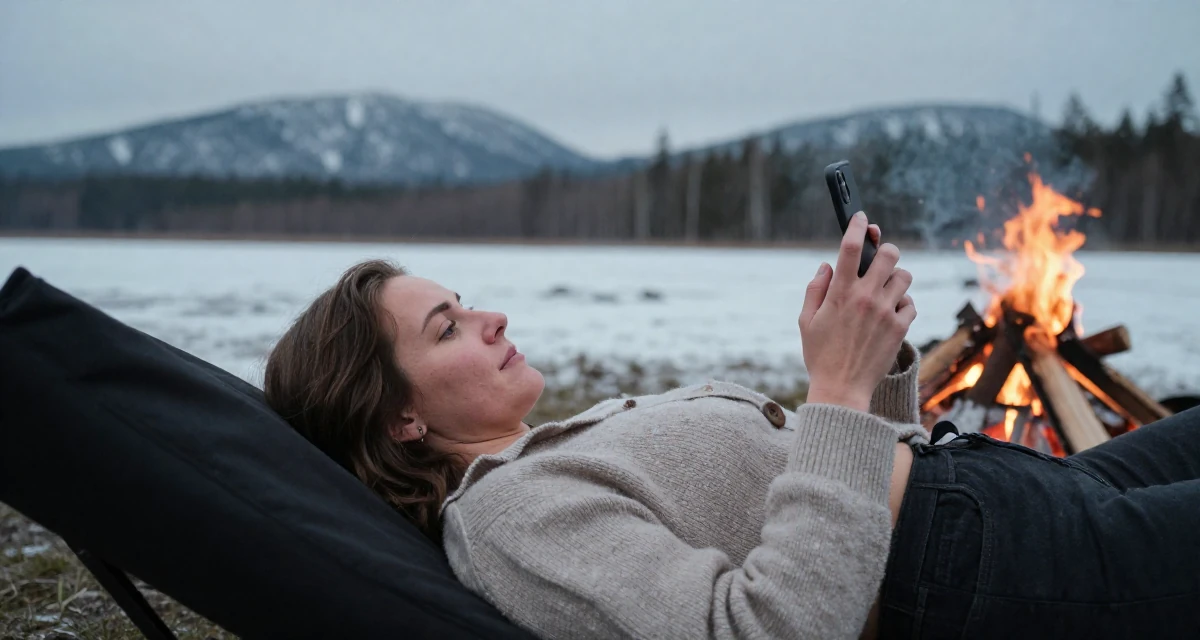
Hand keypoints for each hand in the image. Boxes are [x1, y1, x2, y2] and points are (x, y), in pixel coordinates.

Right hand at [798, 212, 915, 411]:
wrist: (842, 389)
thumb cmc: (820, 355)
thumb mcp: (806, 321)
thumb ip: (815, 289)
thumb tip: (826, 265)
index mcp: (840, 293)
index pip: (851, 247)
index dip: (857, 226)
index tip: (861, 217)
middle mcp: (866, 298)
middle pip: (889, 254)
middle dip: (886, 250)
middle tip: (880, 258)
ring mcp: (886, 312)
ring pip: (905, 276)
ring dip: (896, 277)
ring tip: (885, 288)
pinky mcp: (900, 329)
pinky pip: (910, 304)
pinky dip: (902, 303)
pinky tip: (890, 312)